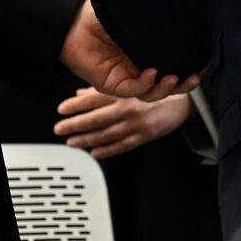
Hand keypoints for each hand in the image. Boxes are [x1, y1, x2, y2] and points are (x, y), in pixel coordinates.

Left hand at [54, 86, 193, 157]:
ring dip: (86, 140)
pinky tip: (95, 153)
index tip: (61, 109)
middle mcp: (128, 108)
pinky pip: (122, 146)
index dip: (76, 104)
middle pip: (97, 118)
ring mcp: (136, 124)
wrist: (181, 103)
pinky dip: (107, 150)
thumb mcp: (128, 87)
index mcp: (123, 93)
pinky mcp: (144, 137)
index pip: (94, 98)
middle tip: (59, 129)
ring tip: (72, 142)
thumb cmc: (153, 93)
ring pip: (106, 135)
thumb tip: (80, 94)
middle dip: (75, 124)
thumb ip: (103, 91)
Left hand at [59, 0, 200, 102]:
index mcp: (145, 53)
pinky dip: (145, 84)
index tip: (204, 64)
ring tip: (174, 78)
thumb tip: (176, 4)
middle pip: (166, 85)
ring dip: (165, 88)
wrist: (71, 24)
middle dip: (184, 85)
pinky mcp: (111, 84)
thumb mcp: (132, 14)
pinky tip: (151, 73)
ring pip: (151, 93)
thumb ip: (152, 15)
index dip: (188, 67)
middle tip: (195, 78)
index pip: (171, 65)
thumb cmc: (99, 16)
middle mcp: (138, 67)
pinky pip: (133, 90)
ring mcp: (125, 77)